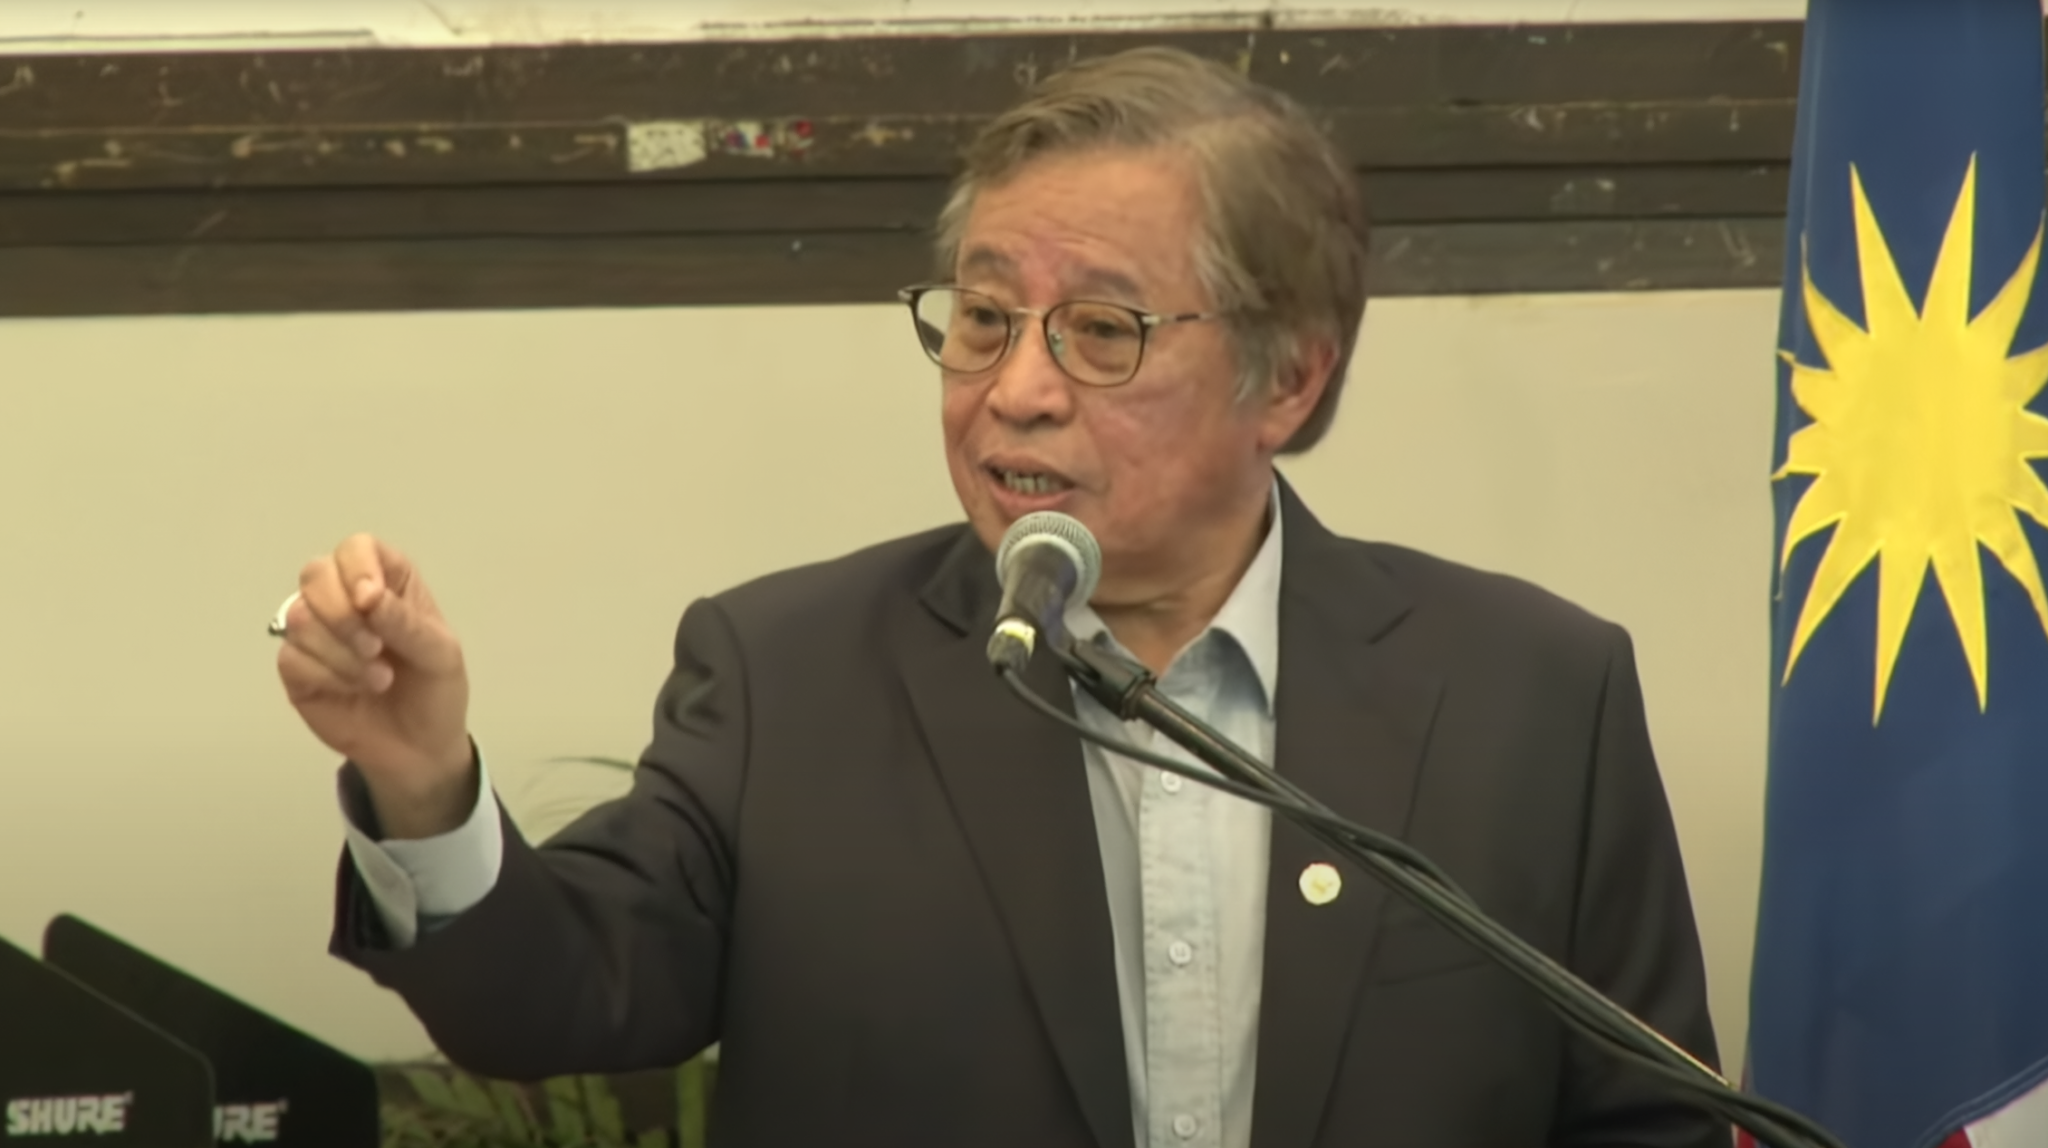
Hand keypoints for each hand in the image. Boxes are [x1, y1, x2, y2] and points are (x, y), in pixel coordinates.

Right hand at [276, 534, 474, 837]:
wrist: (418, 749)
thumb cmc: (435, 691)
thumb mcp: (440, 655)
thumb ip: (406, 622)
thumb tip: (367, 596)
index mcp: (387, 582)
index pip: (356, 548)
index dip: (357, 568)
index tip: (370, 600)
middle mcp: (345, 599)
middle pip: (315, 574)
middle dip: (342, 613)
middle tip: (375, 648)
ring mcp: (316, 633)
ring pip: (299, 618)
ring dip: (341, 653)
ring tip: (378, 678)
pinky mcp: (297, 668)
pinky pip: (291, 657)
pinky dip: (327, 675)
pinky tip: (353, 690)